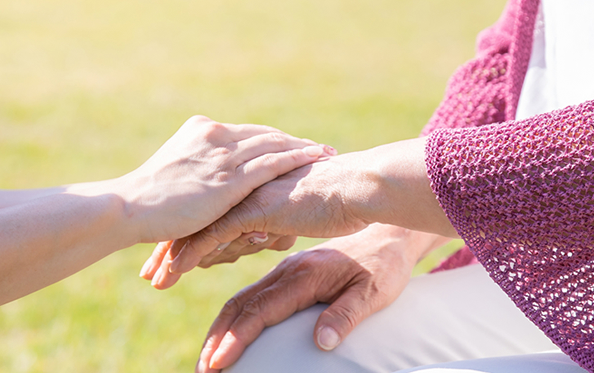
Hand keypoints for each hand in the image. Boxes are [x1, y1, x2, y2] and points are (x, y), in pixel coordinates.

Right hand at [84, 115, 332, 243]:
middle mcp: (214, 135)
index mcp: (200, 130)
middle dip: (294, 142)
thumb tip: (207, 185)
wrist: (130, 207)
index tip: (294, 144)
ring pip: (274, 145)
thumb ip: (195, 170)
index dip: (273, 139)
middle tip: (321, 148)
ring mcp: (223, 155)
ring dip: (304, 148)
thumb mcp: (173, 175)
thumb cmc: (146, 202)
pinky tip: (316, 160)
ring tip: (327, 154)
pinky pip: (272, 162)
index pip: (247, 133)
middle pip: (265, 135)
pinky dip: (297, 158)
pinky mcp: (229, 178)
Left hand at [145, 138, 454, 287]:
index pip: (208, 210)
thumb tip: (259, 233)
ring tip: (154, 280)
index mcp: (250, 186)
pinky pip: (214, 234)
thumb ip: (273, 221)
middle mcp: (242, 188)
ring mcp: (246, 196)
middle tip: (148, 272)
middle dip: (169, 247)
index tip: (165, 254)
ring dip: (173, 256)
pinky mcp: (254, 209)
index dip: (186, 232)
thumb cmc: (340, 201)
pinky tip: (173, 271)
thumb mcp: (296, 214)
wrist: (360, 187)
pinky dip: (191, 254)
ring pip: (198, 227)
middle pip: (195, 219)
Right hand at [193, 225, 450, 372]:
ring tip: (208, 359)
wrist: (388, 234)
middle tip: (205, 369)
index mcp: (305, 275)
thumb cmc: (384, 267)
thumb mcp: (374, 292)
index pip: (260, 311)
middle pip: (240, 305)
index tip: (218, 363)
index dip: (235, 339)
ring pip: (241, 299)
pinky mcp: (287, 273)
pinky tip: (228, 335)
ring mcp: (285, 270)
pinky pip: (252, 295)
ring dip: (220, 329)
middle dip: (217, 338)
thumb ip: (346, 315)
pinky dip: (233, 317)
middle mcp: (288, 270)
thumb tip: (321, 343)